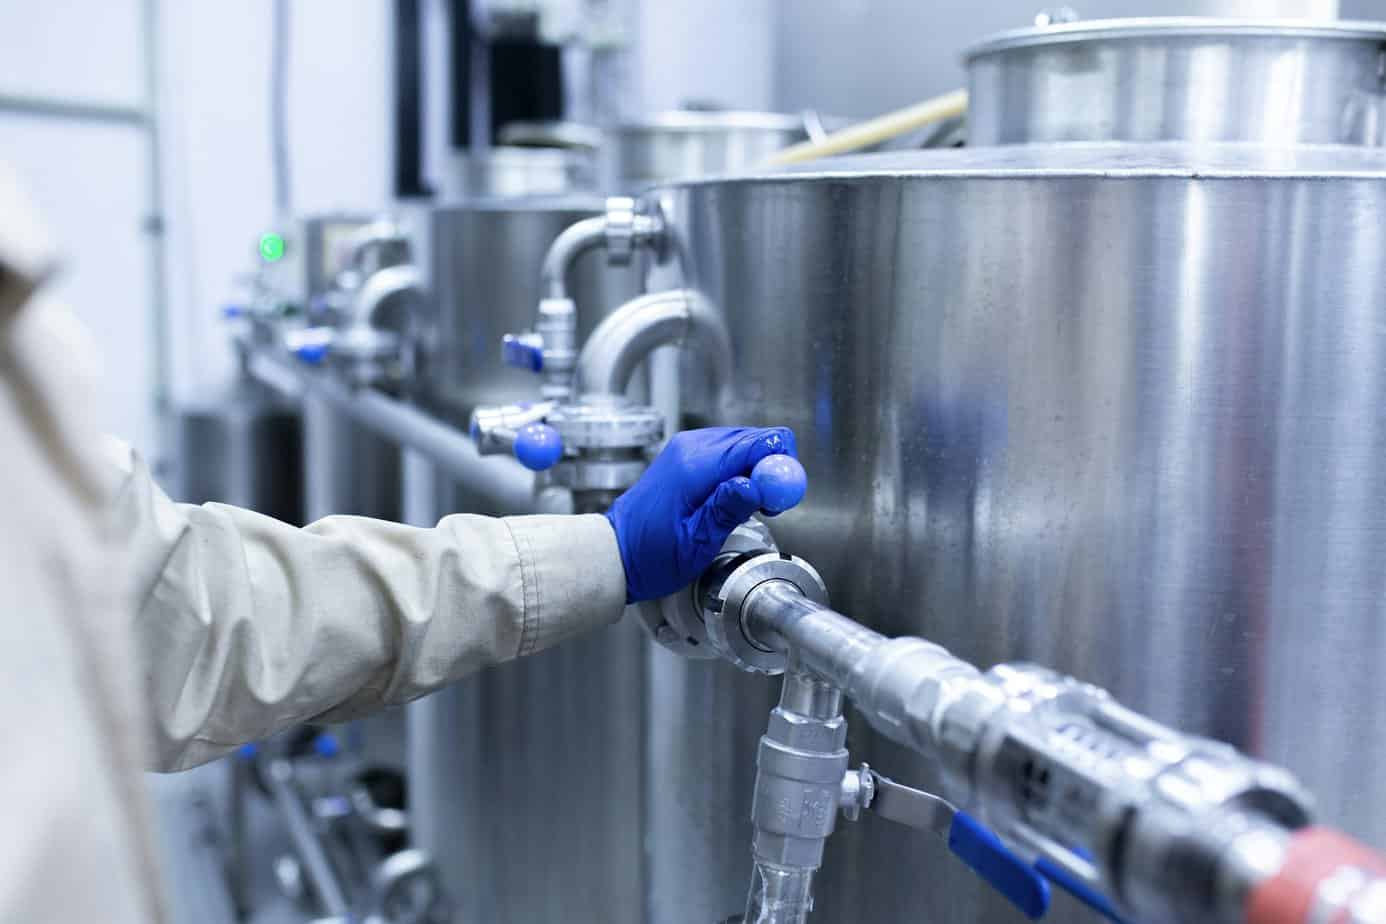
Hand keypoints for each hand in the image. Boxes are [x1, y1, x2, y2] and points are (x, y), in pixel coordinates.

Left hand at [604, 427, 803, 602]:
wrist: (615, 551)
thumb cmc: (650, 554)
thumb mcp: (695, 542)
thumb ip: (728, 509)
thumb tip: (756, 485)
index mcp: (695, 465)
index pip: (756, 443)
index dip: (779, 465)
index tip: (781, 495)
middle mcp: (691, 446)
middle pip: (753, 439)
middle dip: (770, 469)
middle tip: (768, 505)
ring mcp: (687, 447)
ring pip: (742, 444)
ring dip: (754, 471)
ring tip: (745, 507)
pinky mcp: (685, 454)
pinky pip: (726, 452)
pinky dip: (738, 471)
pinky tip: (730, 499)